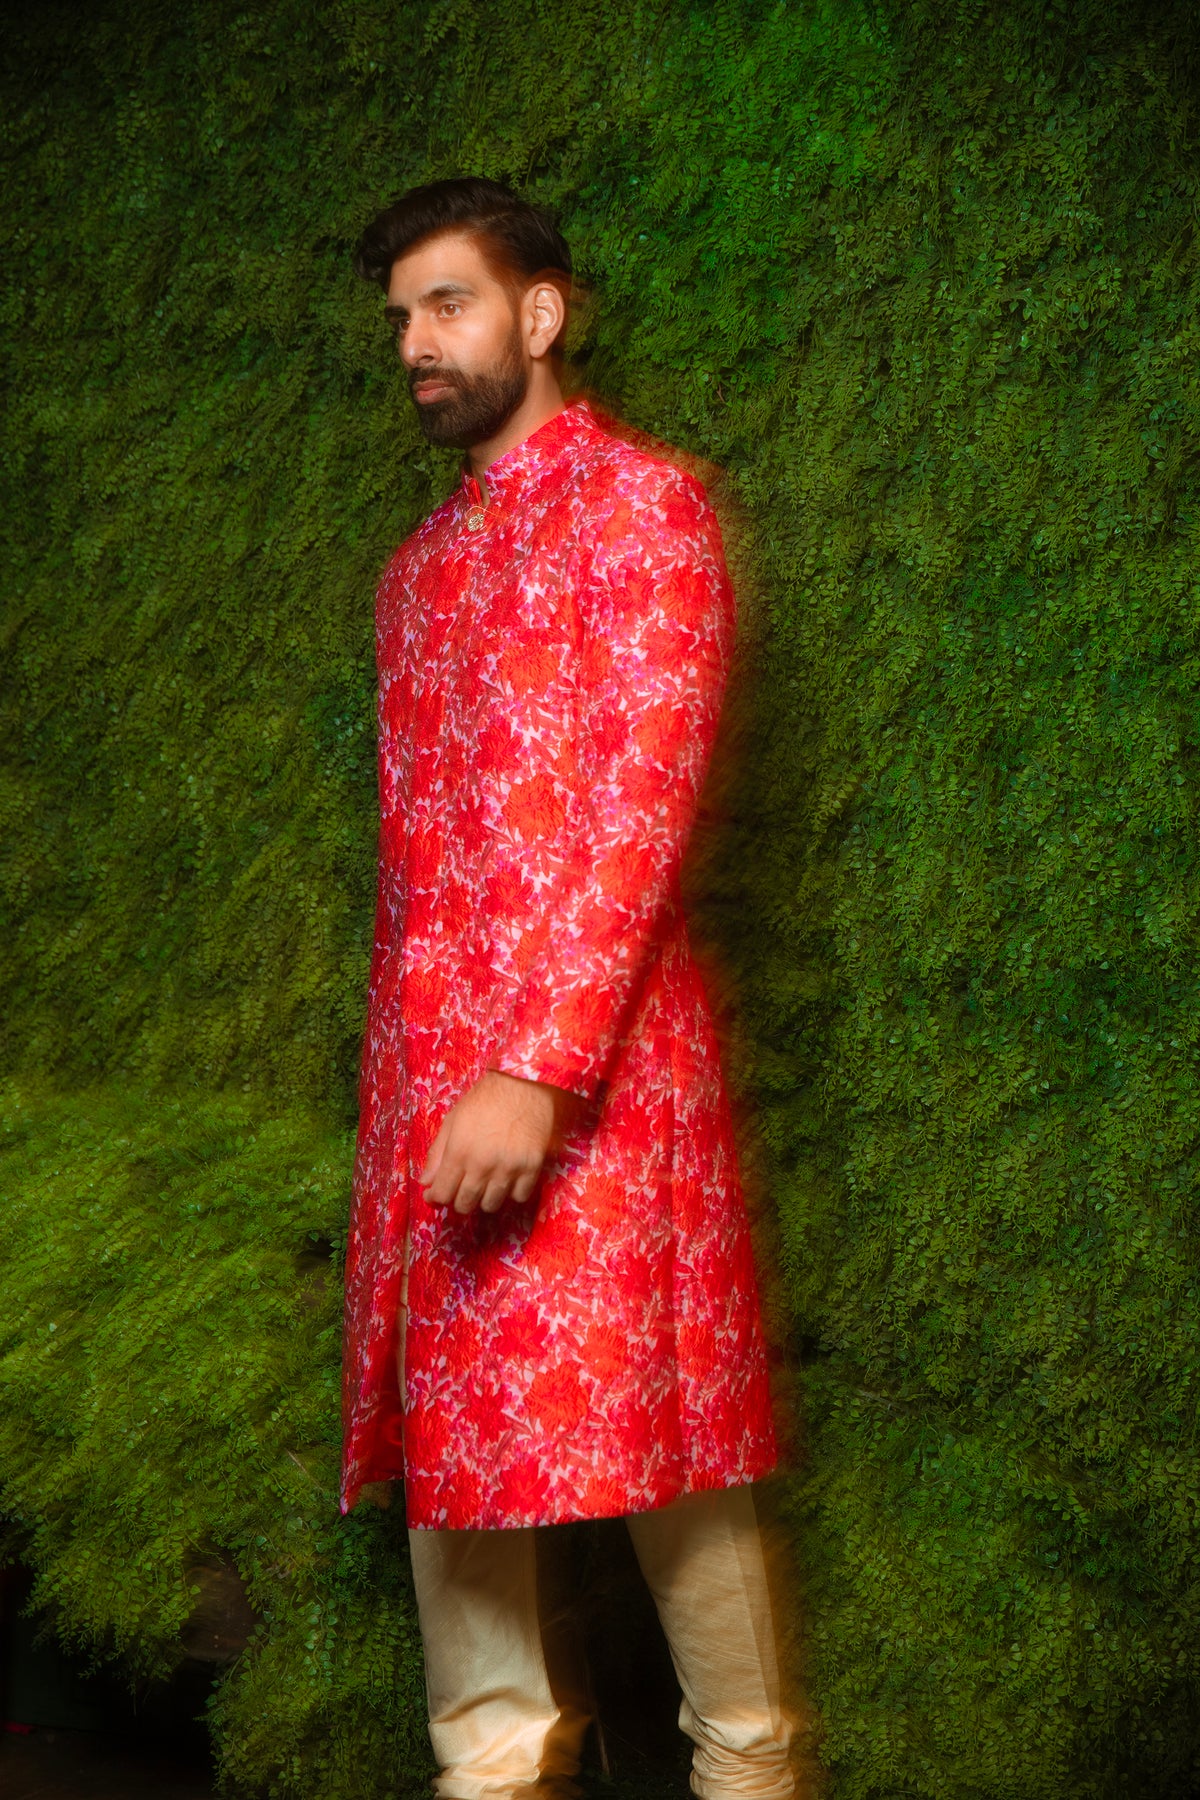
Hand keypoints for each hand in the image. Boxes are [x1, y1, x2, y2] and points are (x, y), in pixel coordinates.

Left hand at [418, 1069, 583, 1215]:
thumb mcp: (453, 1120)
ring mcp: (509, 1168)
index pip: (442, 1193)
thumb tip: (426, 1183)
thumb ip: (437, 1154)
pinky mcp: (532, 1167)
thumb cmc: (485, 1098)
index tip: (436, 1195)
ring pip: (491, 1205)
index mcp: (458, 1151)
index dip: (436, 1198)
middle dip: (459, 1200)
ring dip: (484, 1198)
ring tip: (485, 1183)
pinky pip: (519, 1197)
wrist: (525, 1083)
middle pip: (465, 1204)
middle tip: (461, 1188)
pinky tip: (508, 1178)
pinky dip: (512, 1192)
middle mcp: (482, 1165)